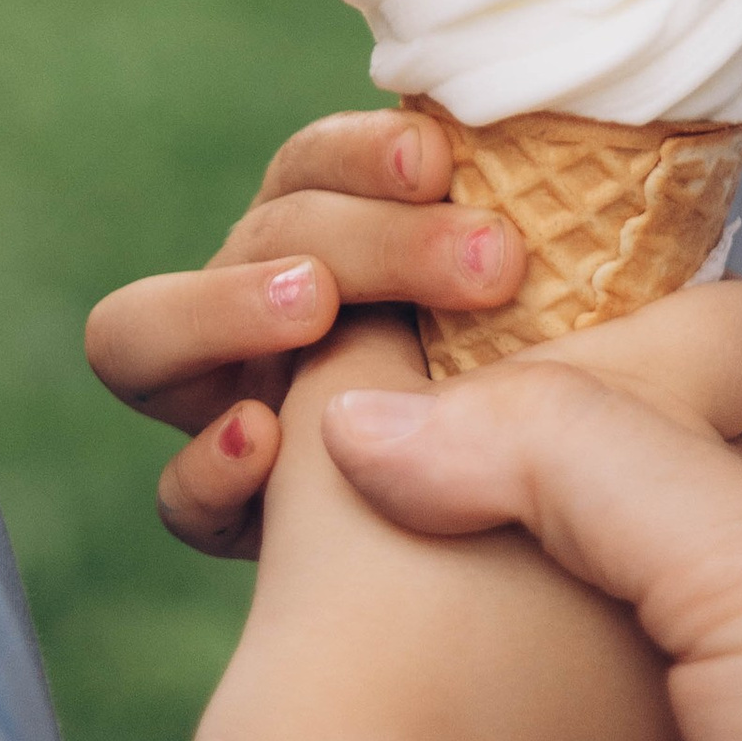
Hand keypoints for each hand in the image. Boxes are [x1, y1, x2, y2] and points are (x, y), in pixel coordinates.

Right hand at [84, 107, 522, 552]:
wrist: (520, 589)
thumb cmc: (555, 413)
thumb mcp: (561, 325)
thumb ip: (554, 247)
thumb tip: (599, 155)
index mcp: (334, 236)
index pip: (318, 162)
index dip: (365, 151)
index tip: (442, 162)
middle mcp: (262, 309)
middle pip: (262, 234)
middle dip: (364, 238)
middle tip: (483, 265)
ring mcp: (226, 408)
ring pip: (143, 334)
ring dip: (225, 304)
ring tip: (312, 306)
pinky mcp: (228, 519)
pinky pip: (178, 496)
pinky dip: (209, 467)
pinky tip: (264, 444)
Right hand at [133, 289, 741, 740]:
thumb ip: (577, 456)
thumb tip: (376, 420)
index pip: (722, 348)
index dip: (615, 309)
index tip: (470, 290)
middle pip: (600, 499)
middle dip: (477, 474)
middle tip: (333, 426)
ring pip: (542, 651)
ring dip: (437, 623)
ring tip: (296, 552)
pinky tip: (335, 725)